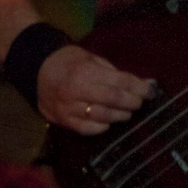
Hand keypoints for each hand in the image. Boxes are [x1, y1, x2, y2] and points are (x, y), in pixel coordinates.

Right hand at [37, 44, 153, 133]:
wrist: (37, 69)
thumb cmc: (69, 60)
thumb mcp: (91, 58)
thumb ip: (113, 72)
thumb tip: (141, 82)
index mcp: (86, 71)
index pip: (119, 81)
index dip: (138, 87)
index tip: (151, 90)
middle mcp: (77, 91)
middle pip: (113, 100)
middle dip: (132, 102)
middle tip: (141, 102)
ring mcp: (69, 108)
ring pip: (102, 117)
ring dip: (120, 116)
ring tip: (128, 112)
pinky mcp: (63, 121)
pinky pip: (87, 129)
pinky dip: (101, 127)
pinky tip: (109, 122)